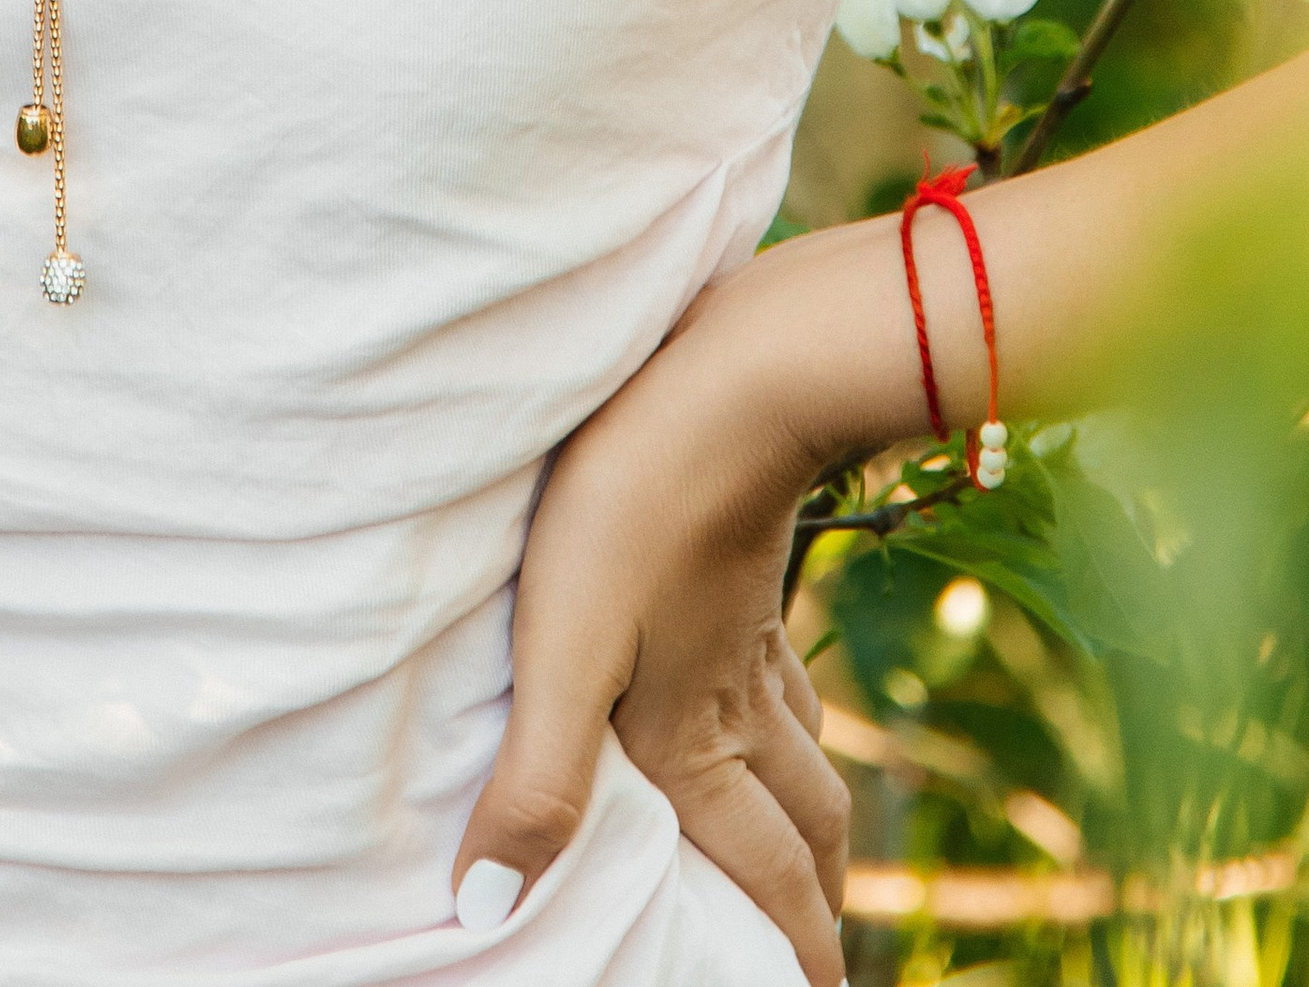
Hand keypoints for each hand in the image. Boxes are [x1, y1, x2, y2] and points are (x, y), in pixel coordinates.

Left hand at [451, 263, 854, 980]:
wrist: (731, 380)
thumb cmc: (633, 509)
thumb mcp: (562, 647)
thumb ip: (535, 781)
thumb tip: (487, 910)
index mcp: (695, 744)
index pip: (763, 878)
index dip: (793, 953)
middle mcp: (738, 708)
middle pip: (804, 833)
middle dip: (817, 908)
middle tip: (820, 962)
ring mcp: (752, 637)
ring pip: (808, 759)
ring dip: (816, 826)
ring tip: (814, 860)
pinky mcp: (748, 574)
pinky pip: (790, 682)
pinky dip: (799, 729)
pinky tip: (778, 705)